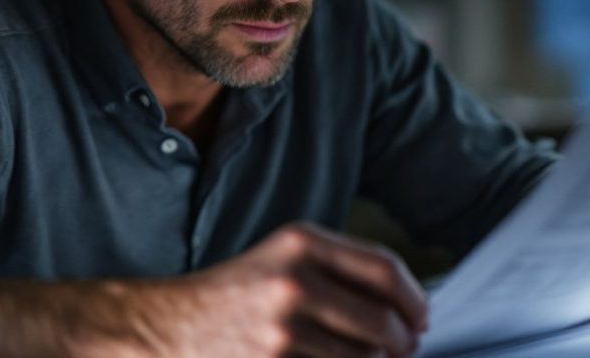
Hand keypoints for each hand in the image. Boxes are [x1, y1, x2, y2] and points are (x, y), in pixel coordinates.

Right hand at [154, 222, 427, 357]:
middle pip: (383, 320)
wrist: (169, 327)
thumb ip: (340, 270)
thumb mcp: (283, 259)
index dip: (414, 298)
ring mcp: (283, 329)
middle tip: (404, 347)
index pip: (384, 269)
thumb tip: (408, 307)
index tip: (420, 316)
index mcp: (300, 243)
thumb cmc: (235, 294)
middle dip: (404, 342)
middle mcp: (293, 281)